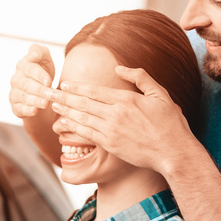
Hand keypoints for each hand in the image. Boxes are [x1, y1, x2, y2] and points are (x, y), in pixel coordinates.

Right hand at [8, 44, 55, 119]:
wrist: (39, 87)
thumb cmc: (42, 69)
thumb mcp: (43, 56)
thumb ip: (38, 51)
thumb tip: (33, 55)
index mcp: (23, 65)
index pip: (30, 69)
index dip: (39, 75)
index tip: (49, 81)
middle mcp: (16, 79)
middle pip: (27, 85)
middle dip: (39, 90)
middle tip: (51, 94)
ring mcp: (14, 92)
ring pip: (24, 97)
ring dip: (35, 100)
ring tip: (46, 103)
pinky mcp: (15, 105)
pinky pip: (19, 109)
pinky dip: (26, 110)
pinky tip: (35, 111)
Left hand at [48, 65, 194, 173]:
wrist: (173, 152)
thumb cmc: (170, 123)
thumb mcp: (160, 94)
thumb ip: (140, 78)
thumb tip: (119, 68)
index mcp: (126, 99)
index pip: (95, 91)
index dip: (77, 87)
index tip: (64, 84)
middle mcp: (116, 114)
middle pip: (83, 103)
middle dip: (63, 97)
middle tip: (47, 92)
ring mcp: (112, 130)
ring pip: (82, 118)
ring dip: (65, 111)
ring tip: (52, 105)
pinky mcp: (111, 145)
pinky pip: (87, 134)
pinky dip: (73, 128)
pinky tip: (63, 124)